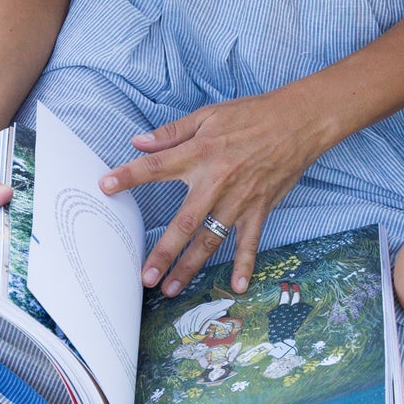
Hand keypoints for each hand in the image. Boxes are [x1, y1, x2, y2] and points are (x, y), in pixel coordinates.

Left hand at [100, 89, 331, 296]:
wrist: (298, 121)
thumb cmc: (251, 115)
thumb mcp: (209, 114)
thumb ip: (172, 132)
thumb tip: (138, 142)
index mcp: (200, 153)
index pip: (157, 166)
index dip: (129, 176)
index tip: (104, 186)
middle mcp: (217, 181)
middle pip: (184, 222)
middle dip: (163, 251)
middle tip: (144, 276)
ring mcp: (239, 199)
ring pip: (211, 239)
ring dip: (191, 266)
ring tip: (172, 288)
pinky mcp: (260, 208)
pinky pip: (250, 242)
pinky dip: (245, 264)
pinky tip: (238, 286)